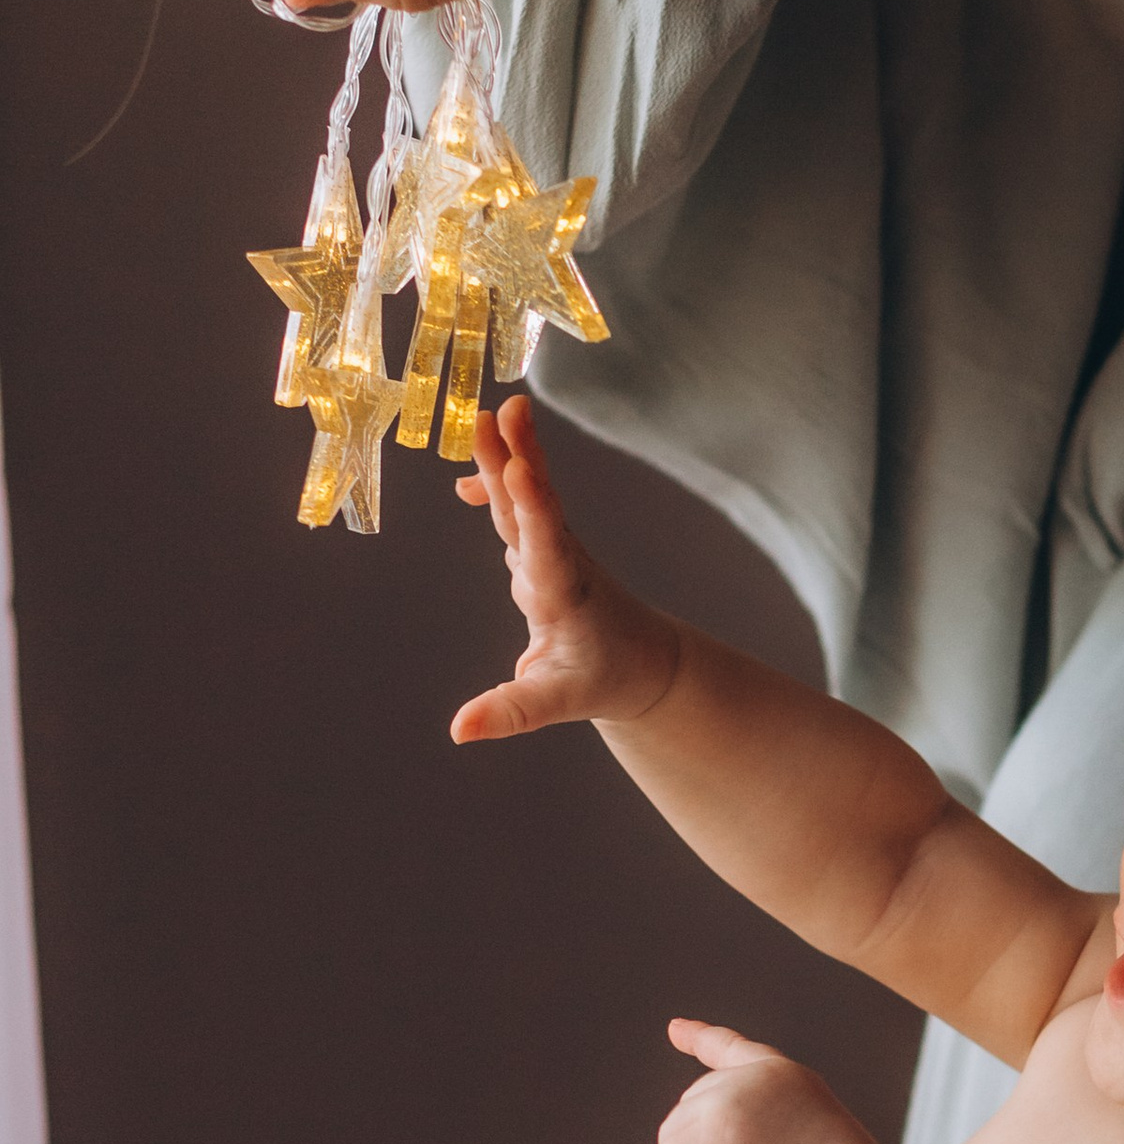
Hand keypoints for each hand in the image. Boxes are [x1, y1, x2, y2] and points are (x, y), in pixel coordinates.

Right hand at [450, 397, 681, 742]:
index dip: (532, 507)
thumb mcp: (558, 701)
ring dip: (508, 453)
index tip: (518, 469)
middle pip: (533, 505)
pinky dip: (497, 487)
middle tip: (499, 414)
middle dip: (516, 459)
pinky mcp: (545, 545)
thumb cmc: (604, 680)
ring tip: (489, 411)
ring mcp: (554, 548)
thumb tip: (457, 731)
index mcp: (565, 594)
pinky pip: (519, 506)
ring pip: (528, 495)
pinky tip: (467, 480)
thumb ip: (510, 712)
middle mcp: (561, 561)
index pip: (547, 545)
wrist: (645, 662)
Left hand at [651, 1023, 881, 1143]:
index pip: (731, 1048)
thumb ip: (763, 1129)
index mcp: (783, 1077)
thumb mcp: (806, 1138)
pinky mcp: (706, 1137)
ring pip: (672, 1143)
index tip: (675, 1029)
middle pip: (690, 1111)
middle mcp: (752, 1079)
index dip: (699, 1038)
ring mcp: (727, 1102)